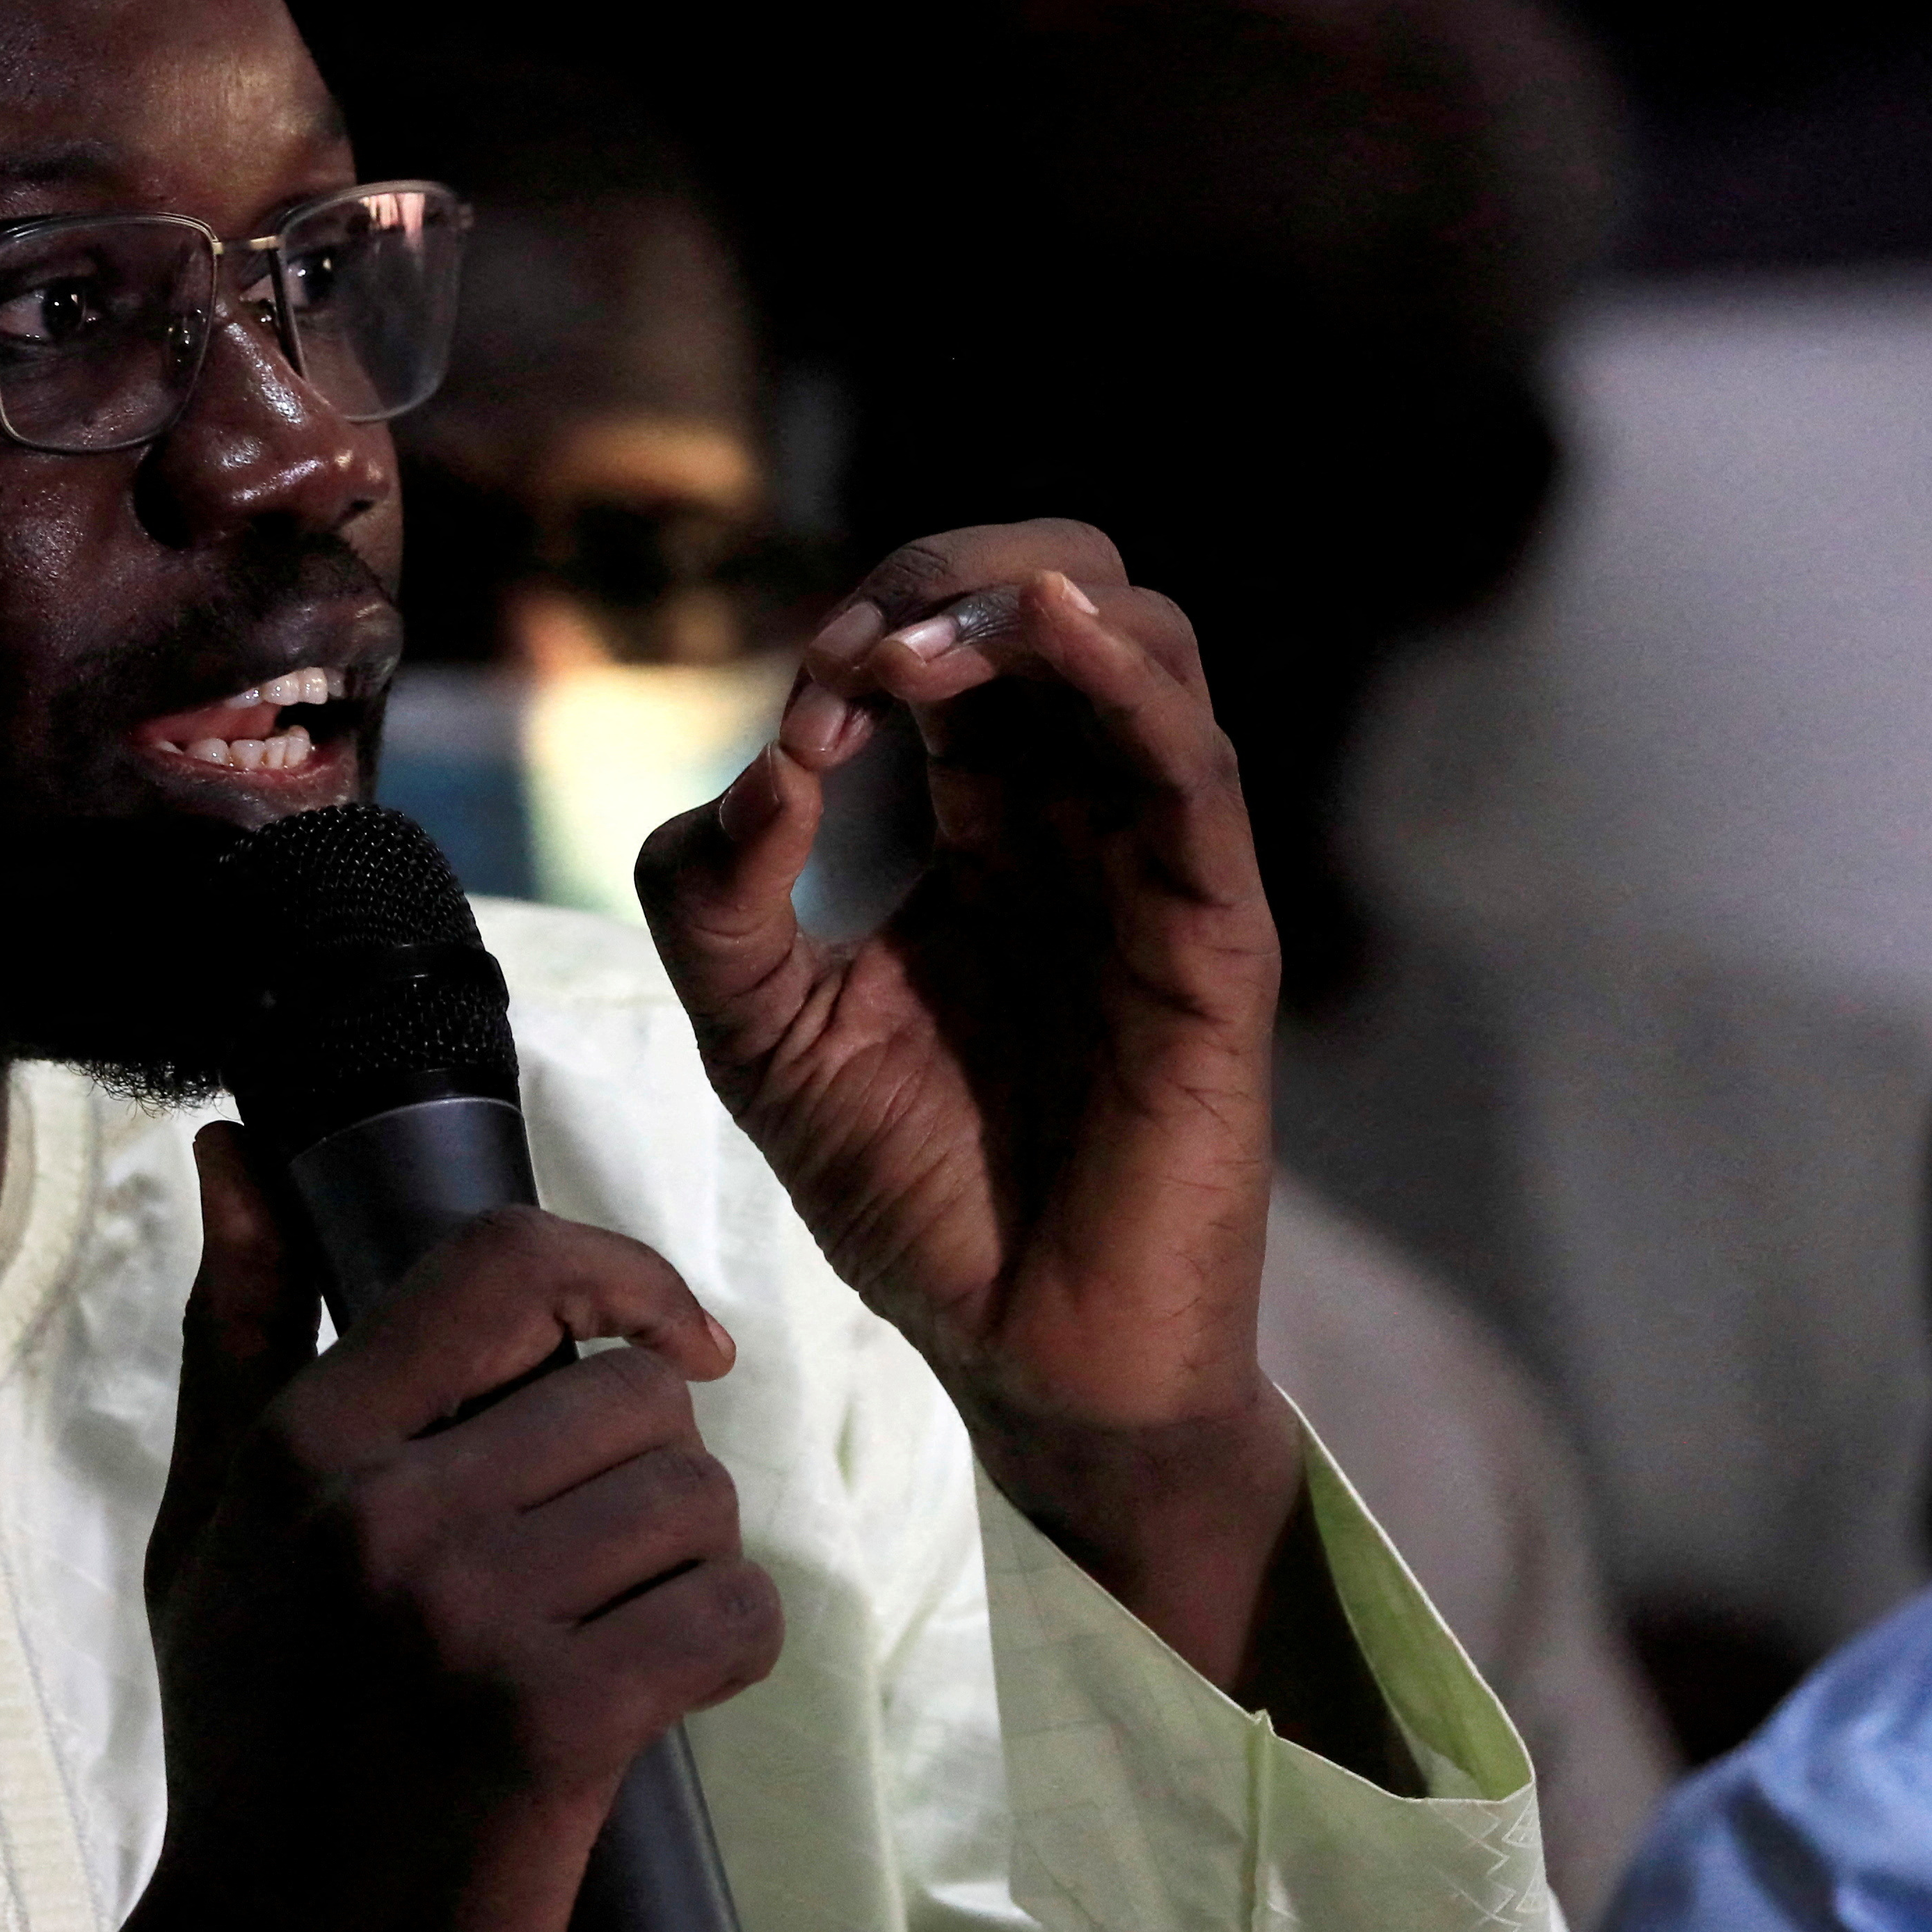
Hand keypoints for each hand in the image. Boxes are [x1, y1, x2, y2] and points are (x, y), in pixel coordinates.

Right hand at [96, 1128, 783, 1931]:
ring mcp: (470, 1615)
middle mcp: (384, 1513)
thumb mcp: (214, 1527)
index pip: (502, 1266)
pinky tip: (652, 1700)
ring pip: (697, 1502)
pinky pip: (732, 1615)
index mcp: (308, 1448)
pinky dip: (723, 1655)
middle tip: (586, 1567)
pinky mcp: (557, 1720)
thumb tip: (236, 1154)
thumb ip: (239, 1333)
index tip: (674, 1336)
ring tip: (605, 1633)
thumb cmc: (254, 1742)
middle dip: (647, 1474)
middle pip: (634, 1395)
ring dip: (686, 1569)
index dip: (620, 1273)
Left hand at [638, 523, 1342, 1720]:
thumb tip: (763, 757)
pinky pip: (1194, 762)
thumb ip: (716, 896)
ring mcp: (1155, 867)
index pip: (955, 648)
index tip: (804, 706)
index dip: (872, 630)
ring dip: (1027, 605)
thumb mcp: (758, 1034)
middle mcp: (1080, 822)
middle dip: (955, 575)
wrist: (1023, 1355)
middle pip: (1060, 602)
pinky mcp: (1216, 931)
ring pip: (1147, 640)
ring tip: (918, 656)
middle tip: (865, 646)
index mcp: (985, 828)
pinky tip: (1051, 633)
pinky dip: (1126, 672)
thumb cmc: (911, 1196)